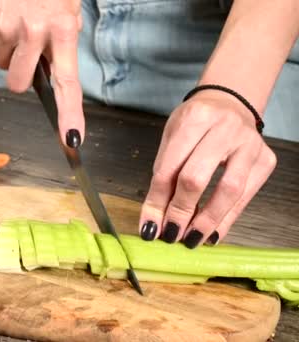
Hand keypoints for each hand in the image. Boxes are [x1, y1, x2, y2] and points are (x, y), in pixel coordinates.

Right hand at [0, 0, 84, 146]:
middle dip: (20, 76)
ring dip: (9, 49)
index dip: (69, 114)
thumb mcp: (68, 10)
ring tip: (19, 22)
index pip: (67, 83)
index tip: (71, 138)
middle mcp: (34, 32)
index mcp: (62, 30)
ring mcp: (7, 26)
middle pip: (17, 84)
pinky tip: (7, 11)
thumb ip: (62, 42)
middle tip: (28, 53)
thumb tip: (51, 73)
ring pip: (1, 61)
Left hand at [138, 90, 276, 247]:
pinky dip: (227, 218)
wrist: (230, 104)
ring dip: (207, 221)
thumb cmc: (195, 123)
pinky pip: (245, 196)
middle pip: (197, 178)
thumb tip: (155, 218)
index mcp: (194, 118)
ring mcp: (249, 144)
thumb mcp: (172, 138)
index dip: (157, 202)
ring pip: (228, 191)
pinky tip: (212, 233)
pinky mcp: (265, 160)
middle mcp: (225, 128)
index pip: (169, 168)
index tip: (149, 227)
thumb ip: (163, 175)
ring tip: (191, 239)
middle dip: (180, 212)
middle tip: (170, 235)